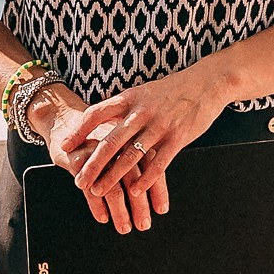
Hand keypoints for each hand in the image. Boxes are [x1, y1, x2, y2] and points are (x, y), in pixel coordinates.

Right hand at [27, 86, 146, 234]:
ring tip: (125, 227)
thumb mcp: (120, 140)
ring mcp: (98, 154)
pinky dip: (97, 205)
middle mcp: (118, 146)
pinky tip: (103, 218)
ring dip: (120, 211)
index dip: (157, 190)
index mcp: (133, 139)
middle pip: (134, 180)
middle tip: (144, 225)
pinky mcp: (79, 161)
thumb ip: (137, 156)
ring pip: (113, 187)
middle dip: (140, 206)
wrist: (65, 118)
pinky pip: (89, 188)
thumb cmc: (98, 134)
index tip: (161, 210)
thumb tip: (152, 185)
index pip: (151, 166)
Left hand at [57, 67, 229, 231]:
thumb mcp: (144, 92)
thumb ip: (125, 107)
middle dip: (91, 164)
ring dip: (113, 176)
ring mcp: (161, 125)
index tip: (64, 147)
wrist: (208, 82)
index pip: (96, 114)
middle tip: (78, 181)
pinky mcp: (179, 136)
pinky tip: (136, 191)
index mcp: (130, 98)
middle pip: (110, 141)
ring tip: (99, 191)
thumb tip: (100, 121)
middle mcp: (142, 111)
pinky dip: (146, 178)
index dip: (79, 131)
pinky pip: (159, 162)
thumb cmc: (174, 90)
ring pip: (131, 155)